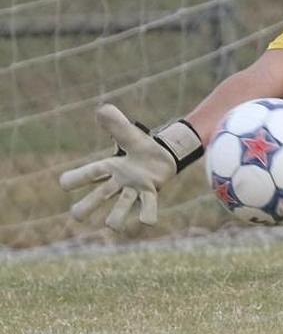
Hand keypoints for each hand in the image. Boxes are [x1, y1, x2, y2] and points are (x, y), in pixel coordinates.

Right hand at [59, 104, 201, 231]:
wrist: (165, 155)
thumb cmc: (142, 147)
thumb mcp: (129, 134)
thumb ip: (116, 124)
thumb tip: (101, 109)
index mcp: (109, 168)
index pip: (86, 175)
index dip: (73, 179)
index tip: (65, 183)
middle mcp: (118, 183)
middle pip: (96, 198)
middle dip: (84, 208)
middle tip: (77, 214)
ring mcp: (134, 190)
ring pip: (119, 208)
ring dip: (114, 218)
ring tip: (111, 225)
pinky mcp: (150, 193)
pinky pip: (147, 207)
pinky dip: (146, 215)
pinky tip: (146, 221)